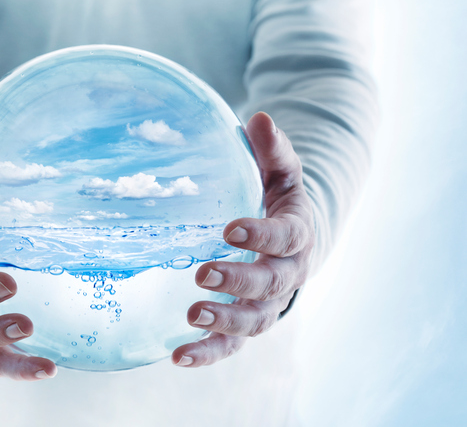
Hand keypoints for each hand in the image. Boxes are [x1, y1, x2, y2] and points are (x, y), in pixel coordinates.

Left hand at [172, 112, 314, 366]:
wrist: (289, 241)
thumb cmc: (276, 200)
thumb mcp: (279, 172)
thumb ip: (271, 149)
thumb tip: (258, 117)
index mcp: (296, 233)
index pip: (285, 236)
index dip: (262, 234)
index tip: (231, 229)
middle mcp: (287, 274)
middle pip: (270, 284)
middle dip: (238, 281)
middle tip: (202, 274)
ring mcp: (268, 304)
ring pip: (253, 321)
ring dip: (223, 322)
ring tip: (190, 317)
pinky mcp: (247, 323)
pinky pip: (231, 344)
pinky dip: (208, 352)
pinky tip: (177, 356)